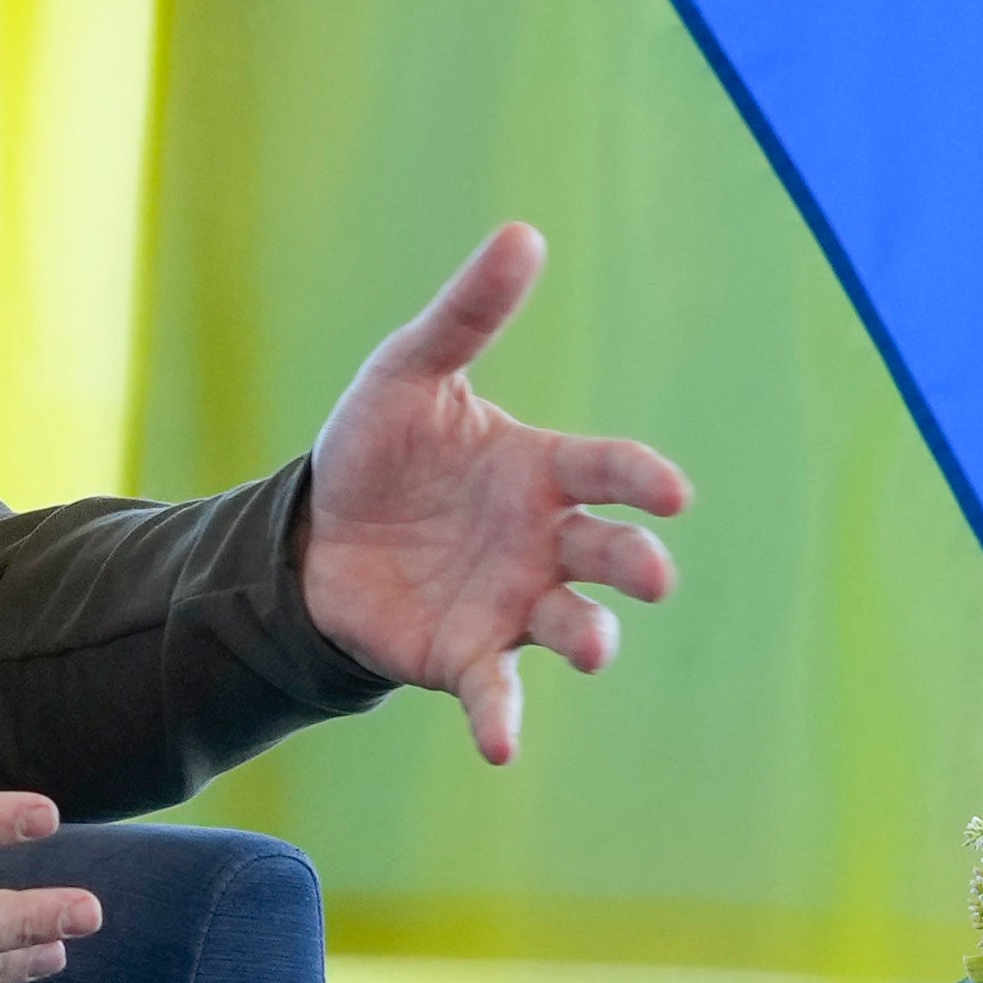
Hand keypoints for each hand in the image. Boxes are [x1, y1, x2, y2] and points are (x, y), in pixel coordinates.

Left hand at [298, 225, 694, 763]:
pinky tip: (502, 749)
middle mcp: (543, 544)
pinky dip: (505, 722)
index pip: (609, 472)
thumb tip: (523, 233)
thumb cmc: (377, 451)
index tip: (672, 494)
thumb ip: (467, 316)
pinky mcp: (466, 659)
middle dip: (635, 566)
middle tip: (651, 574)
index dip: (644, 482)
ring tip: (591, 647)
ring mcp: (511, 606)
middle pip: (609, 556)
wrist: (310, 537)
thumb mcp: (409, 373)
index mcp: (541, 473)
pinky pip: (498, 693)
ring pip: (573, 626)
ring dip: (591, 637)